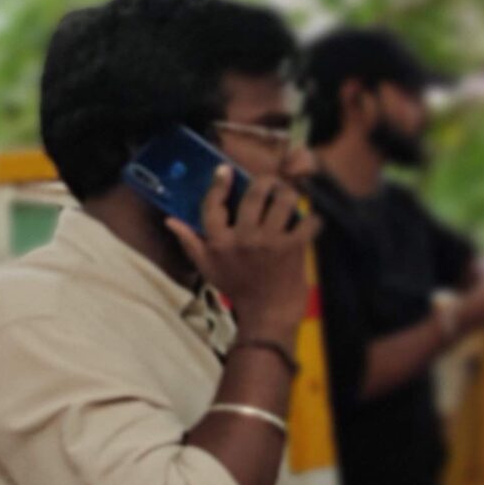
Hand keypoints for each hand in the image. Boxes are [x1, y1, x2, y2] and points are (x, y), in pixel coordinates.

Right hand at [170, 168, 315, 341]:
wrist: (267, 314)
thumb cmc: (237, 288)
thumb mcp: (207, 267)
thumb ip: (190, 242)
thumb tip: (170, 221)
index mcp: (219, 242)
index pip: (213, 205)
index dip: (219, 184)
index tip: (225, 170)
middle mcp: (243, 239)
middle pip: (254, 195)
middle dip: (265, 182)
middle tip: (270, 182)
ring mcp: (270, 242)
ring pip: (283, 202)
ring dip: (289, 194)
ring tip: (290, 195)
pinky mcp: (293, 249)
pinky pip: (307, 222)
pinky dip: (313, 219)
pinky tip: (311, 220)